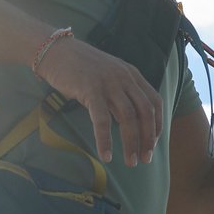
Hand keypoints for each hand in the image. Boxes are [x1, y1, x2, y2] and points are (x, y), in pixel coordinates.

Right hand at [33, 30, 167, 164]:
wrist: (56, 51)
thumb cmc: (80, 67)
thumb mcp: (108, 75)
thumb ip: (120, 93)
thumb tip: (128, 120)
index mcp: (132, 74)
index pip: (154, 102)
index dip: (157, 125)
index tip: (152, 144)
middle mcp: (124, 78)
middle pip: (145, 112)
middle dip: (147, 138)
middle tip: (145, 159)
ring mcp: (108, 83)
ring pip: (127, 117)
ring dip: (131, 143)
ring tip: (130, 162)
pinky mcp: (90, 90)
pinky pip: (102, 119)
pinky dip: (105, 139)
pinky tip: (106, 155)